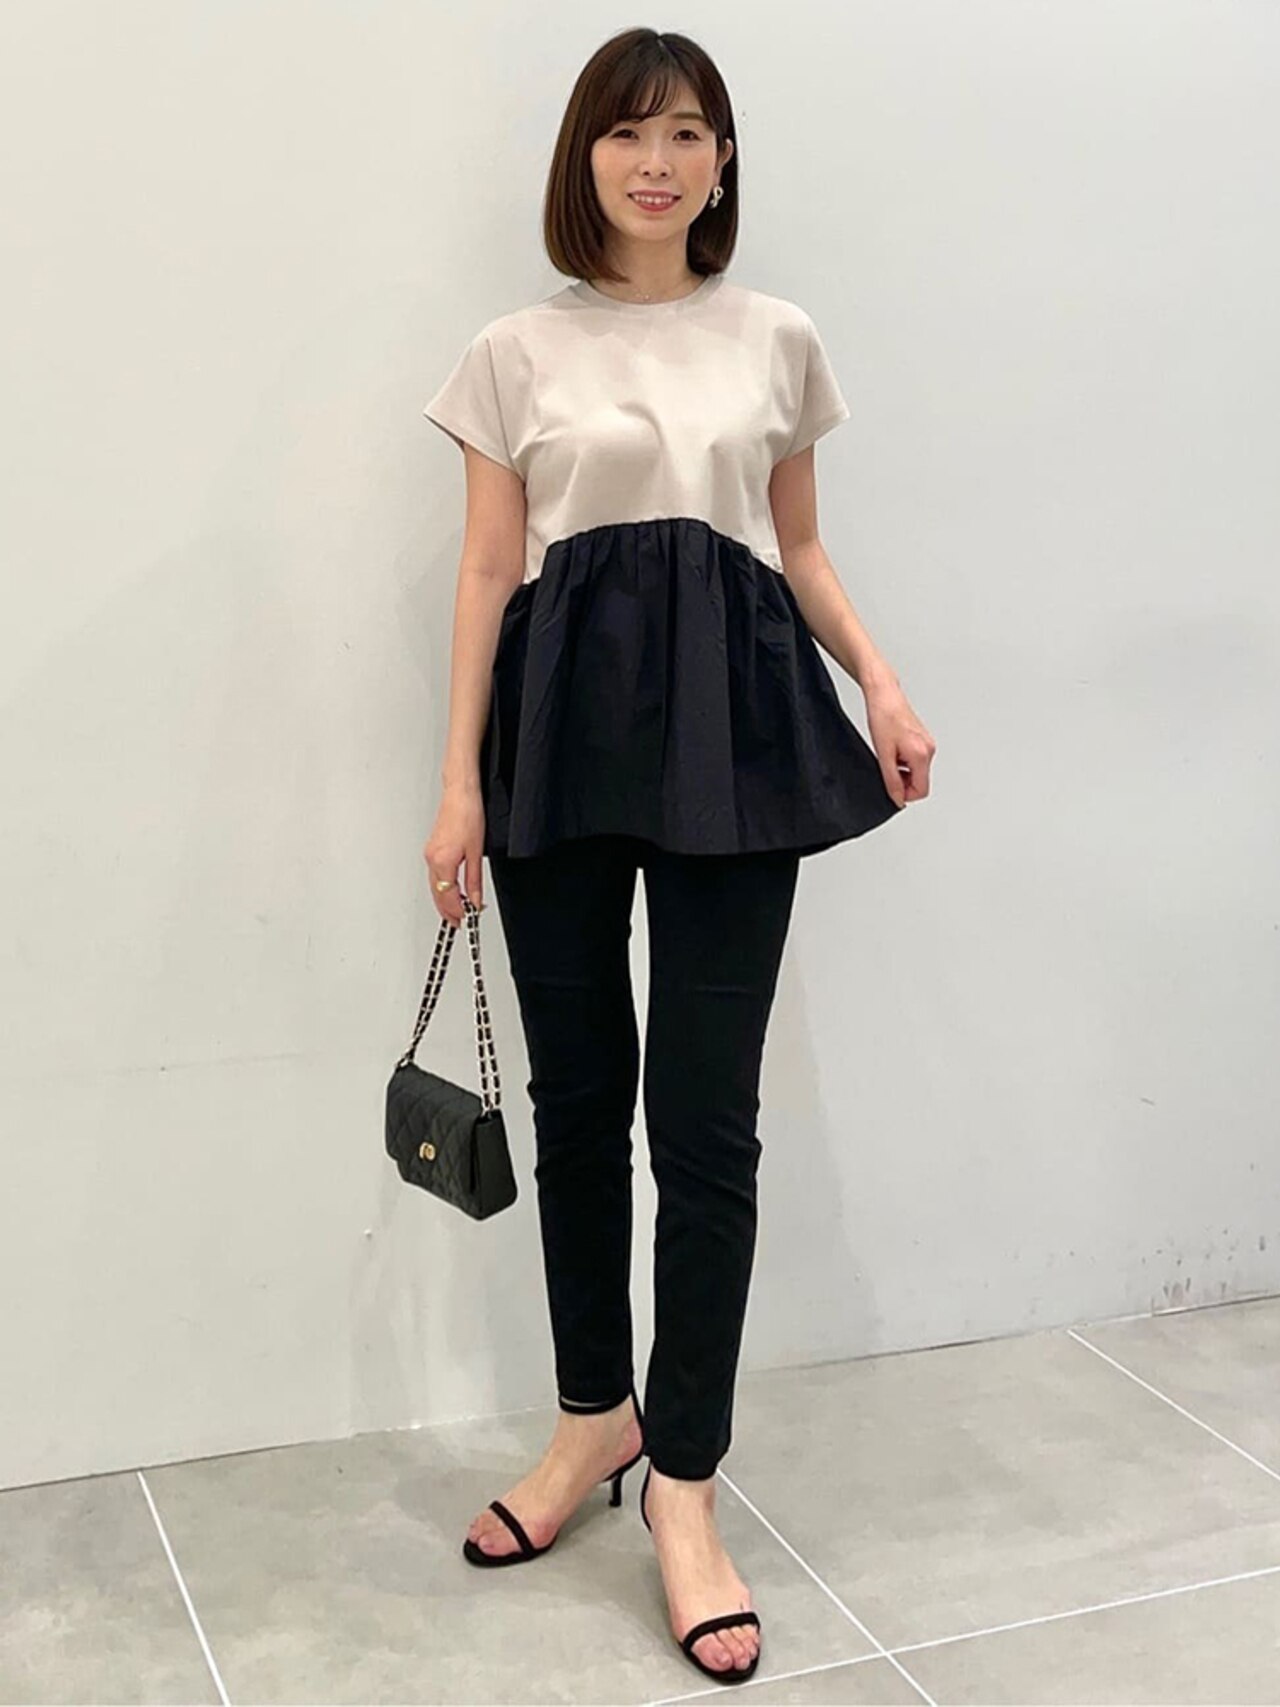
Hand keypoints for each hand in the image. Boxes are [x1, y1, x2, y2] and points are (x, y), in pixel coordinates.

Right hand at [423, 782, 485, 925]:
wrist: (460, 794)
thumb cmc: (468, 814)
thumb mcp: (476, 852)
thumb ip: (474, 880)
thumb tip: (474, 899)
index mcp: (442, 861)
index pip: (448, 896)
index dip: (458, 911)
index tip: (467, 919)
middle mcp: (432, 859)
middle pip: (438, 894)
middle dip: (449, 911)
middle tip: (461, 922)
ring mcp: (430, 854)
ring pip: (434, 887)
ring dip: (445, 901)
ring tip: (458, 912)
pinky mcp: (432, 850)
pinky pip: (434, 876)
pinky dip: (442, 888)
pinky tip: (450, 891)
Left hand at [864, 681, 935, 808]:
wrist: (884, 695)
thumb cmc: (883, 717)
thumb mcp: (883, 754)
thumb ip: (891, 780)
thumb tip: (898, 798)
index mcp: (922, 754)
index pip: (922, 790)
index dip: (905, 794)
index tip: (891, 788)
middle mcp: (929, 749)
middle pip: (920, 781)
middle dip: (903, 781)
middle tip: (886, 768)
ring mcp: (928, 743)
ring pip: (917, 770)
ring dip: (902, 770)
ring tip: (888, 754)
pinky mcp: (923, 739)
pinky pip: (915, 759)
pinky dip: (903, 760)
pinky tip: (892, 748)